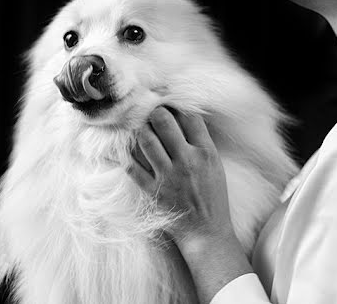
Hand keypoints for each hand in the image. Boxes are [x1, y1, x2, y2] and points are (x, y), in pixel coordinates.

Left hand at [125, 106, 234, 248]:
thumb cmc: (212, 197)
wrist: (206, 231)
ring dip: (141, 130)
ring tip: (141, 128)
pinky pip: (131, 166)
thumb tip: (184, 117)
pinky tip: (122, 148)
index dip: (178, 106)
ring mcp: (167, 176)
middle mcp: (186, 161)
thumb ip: (201, 142)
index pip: (189, 117)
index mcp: (205, 153)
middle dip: (155, 112)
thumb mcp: (215, 165)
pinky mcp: (152, 190)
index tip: (170, 104)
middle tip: (152, 113)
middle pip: (164, 121)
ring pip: (145, 139)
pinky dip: (124, 155)